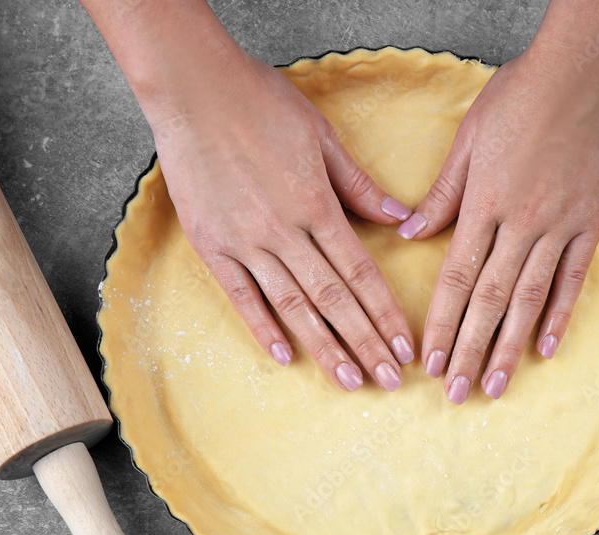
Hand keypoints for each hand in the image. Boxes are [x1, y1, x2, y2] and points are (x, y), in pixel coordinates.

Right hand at [147, 44, 416, 391]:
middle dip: (365, 344)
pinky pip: (241, 296)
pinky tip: (284, 356)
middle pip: (333, 300)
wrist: (193, 88)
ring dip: (324, 347)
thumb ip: (360, 185)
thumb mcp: (322, 136)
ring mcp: (245, 241)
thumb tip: (401, 217)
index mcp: (317, 204)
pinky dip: (262, 328)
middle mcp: (284, 231)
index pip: (361, 273)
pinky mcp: (212, 244)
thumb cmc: (260, 102)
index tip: (405, 346)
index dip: (386, 314)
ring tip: (349, 381)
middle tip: (389, 381)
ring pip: (292, 306)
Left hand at [400, 45, 598, 402]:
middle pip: (489, 300)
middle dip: (470, 351)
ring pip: (529, 298)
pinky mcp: (590, 221)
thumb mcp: (470, 138)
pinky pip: (573, 277)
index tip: (430, 361)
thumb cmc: (521, 96)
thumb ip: (443, 193)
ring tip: (497, 385)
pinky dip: (559, 314)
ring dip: (510, 346)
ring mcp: (558, 225)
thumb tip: (410, 231)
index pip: (456, 279)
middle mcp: (520, 223)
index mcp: (483, 203)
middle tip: (457, 393)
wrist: (585, 71)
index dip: (442, 325)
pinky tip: (546, 347)